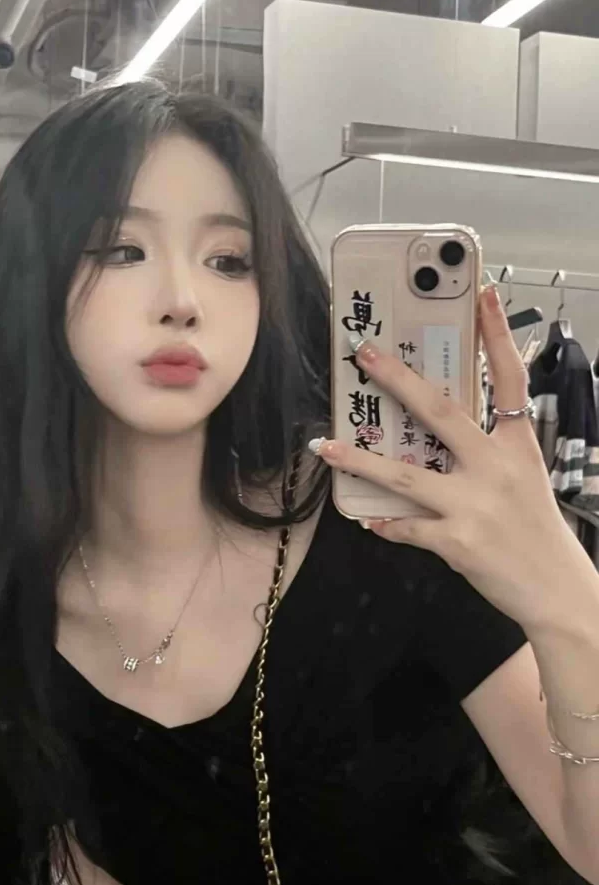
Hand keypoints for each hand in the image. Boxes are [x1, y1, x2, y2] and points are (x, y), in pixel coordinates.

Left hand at [314, 286, 588, 629]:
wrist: (558, 590)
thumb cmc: (536, 531)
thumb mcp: (524, 479)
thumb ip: (488, 453)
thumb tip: (440, 435)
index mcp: (517, 446)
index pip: (509, 379)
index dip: (496, 335)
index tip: (481, 294)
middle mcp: (496, 468)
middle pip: (441, 412)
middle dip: (398, 380)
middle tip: (364, 352)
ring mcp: (475, 505)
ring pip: (405, 475)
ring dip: (361, 459)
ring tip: (327, 446)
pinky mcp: (457, 542)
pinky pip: (407, 527)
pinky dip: (386, 523)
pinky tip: (368, 519)